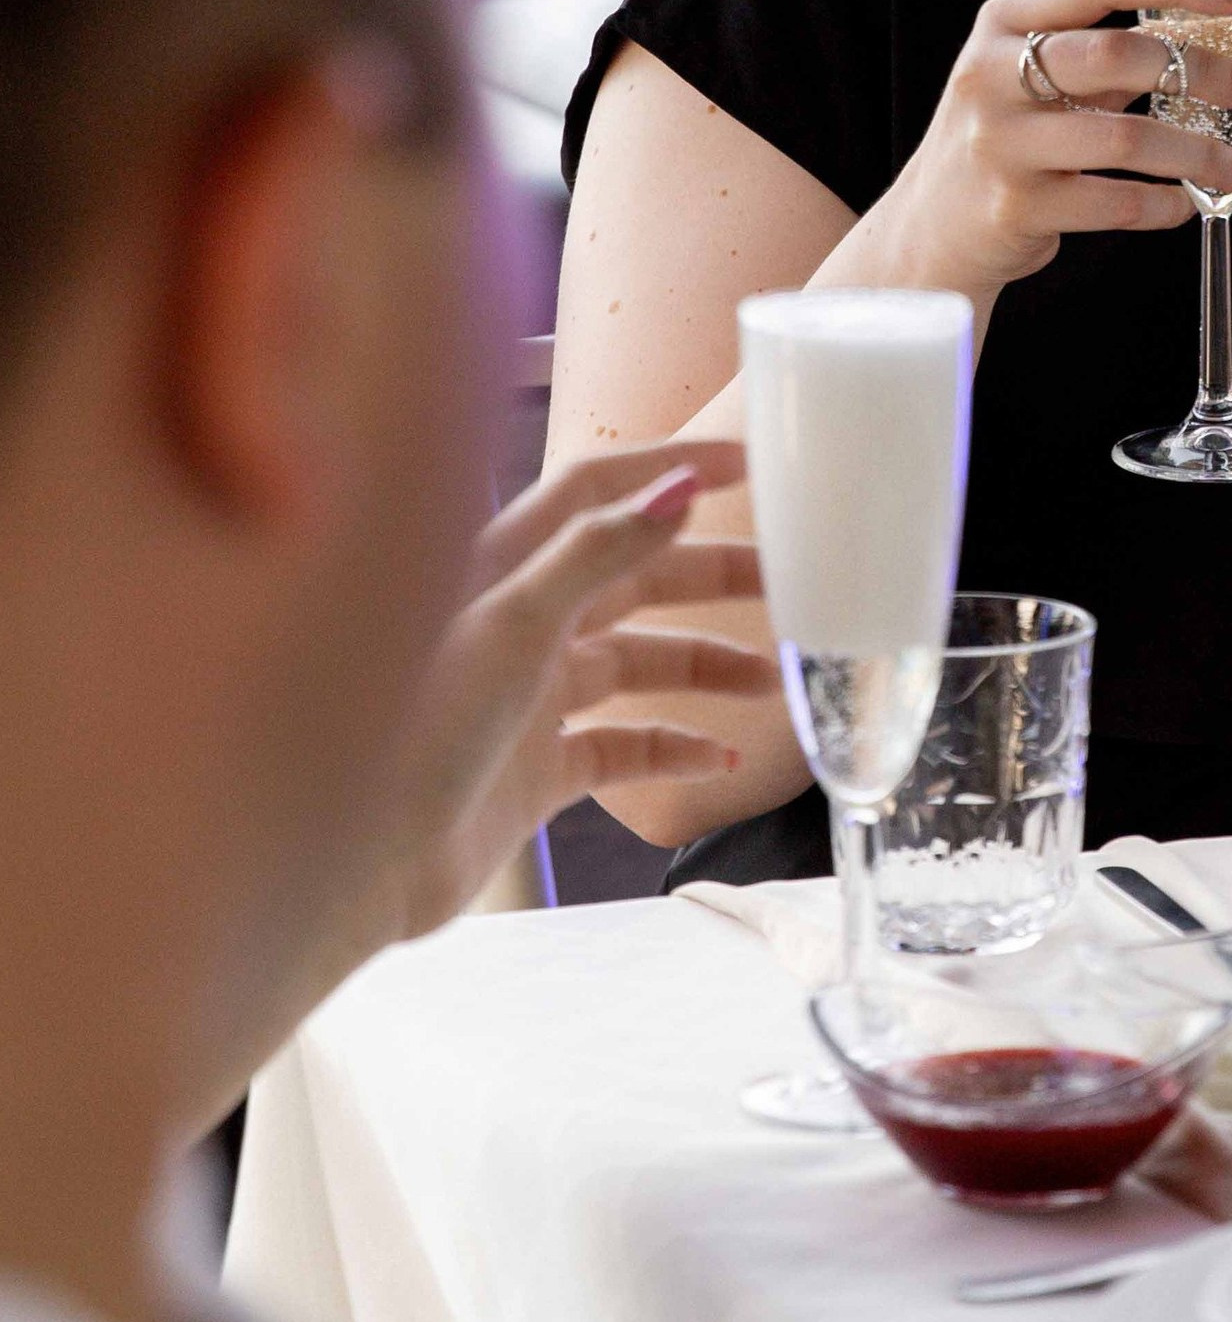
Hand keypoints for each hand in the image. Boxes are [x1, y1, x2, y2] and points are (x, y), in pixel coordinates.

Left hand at [375, 439, 768, 939]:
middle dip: (707, 575)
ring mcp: (526, 699)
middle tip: (788, 580)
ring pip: (635, 664)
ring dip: (702, 666)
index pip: (595, 492)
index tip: (747, 462)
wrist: (355, 858)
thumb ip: (599, 553)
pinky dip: (673, 747)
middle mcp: (514, 622)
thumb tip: (679, 488)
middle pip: (629, 577)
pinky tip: (721, 755)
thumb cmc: (414, 725)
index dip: (667, 469)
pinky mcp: (536, 769)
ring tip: (770, 680)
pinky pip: (623, 747)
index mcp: (497, 566)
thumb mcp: (514, 623)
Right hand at [833, 0, 1231, 311]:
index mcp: (1002, 21)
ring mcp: (1000, 143)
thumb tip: (1206, 30)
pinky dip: (1164, 205)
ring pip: (1126, 138)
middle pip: (1118, 54)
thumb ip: (1099, 49)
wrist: (932, 229)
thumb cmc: (1005, 138)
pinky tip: (1184, 205)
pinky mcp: (1014, 208)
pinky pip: (1115, 203)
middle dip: (1201, 70)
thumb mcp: (1029, 74)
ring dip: (1198, 153)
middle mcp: (991, 74)